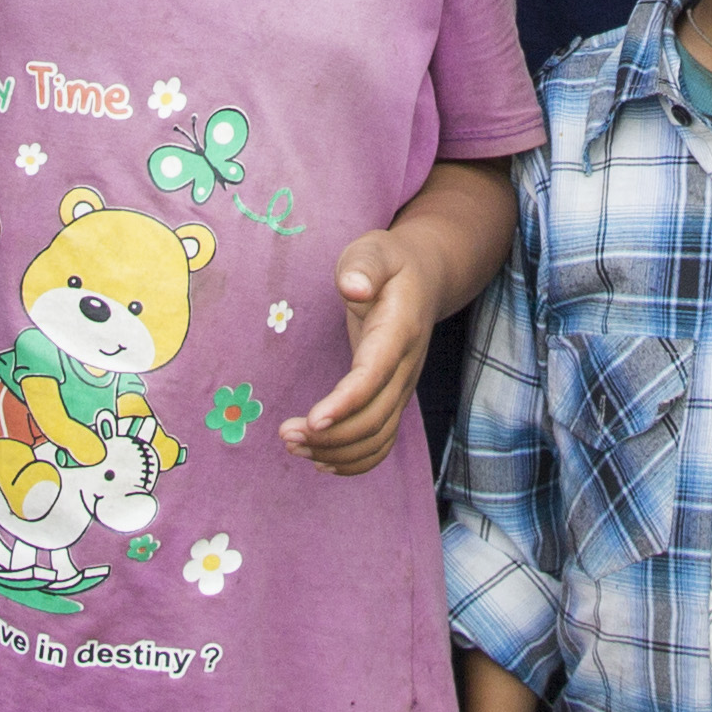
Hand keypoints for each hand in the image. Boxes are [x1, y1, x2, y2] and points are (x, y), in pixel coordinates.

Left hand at [288, 225, 447, 472]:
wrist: (425, 279)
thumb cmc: (390, 264)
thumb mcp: (375, 251)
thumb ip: (363, 266)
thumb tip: (352, 287)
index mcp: (399, 332)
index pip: (373, 376)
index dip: (345, 403)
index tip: (312, 420)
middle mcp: (405, 368)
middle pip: (374, 418)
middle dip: (330, 436)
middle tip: (285, 434)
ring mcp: (402, 387)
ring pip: (377, 438)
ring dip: (336, 452)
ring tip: (293, 445)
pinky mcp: (393, 399)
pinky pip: (381, 442)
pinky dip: (354, 460)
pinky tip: (321, 460)